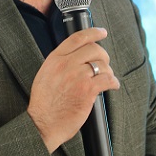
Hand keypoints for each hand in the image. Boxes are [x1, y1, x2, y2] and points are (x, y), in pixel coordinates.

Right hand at [27, 27, 120, 152]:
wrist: (42, 123)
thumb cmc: (44, 103)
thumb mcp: (45, 75)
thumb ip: (60, 63)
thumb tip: (76, 57)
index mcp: (55, 59)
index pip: (77, 38)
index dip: (93, 33)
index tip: (102, 32)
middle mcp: (66, 64)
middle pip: (93, 49)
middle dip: (103, 55)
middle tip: (105, 63)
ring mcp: (77, 76)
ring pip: (102, 64)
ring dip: (108, 71)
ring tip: (107, 78)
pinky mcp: (87, 90)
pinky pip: (107, 80)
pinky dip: (113, 82)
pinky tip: (112, 85)